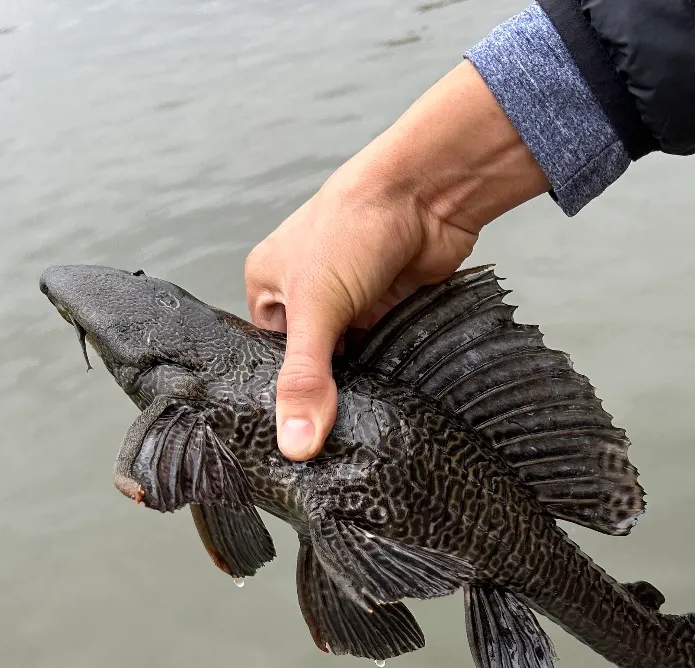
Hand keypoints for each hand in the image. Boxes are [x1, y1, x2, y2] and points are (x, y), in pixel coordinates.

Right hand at [245, 60, 549, 460]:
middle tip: (330, 447)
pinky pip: (383, 355)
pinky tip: (391, 406)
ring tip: (359, 435)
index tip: (293, 442)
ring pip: (349, 363)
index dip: (280, 395)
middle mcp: (306, 294)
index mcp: (269, 285)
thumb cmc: (355, 228)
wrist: (428, 192)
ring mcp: (351, 302)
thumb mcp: (318, 306)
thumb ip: (306, 377)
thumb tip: (295, 446)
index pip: (265, 357)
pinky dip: (387, 375)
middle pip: (310, 363)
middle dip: (322, 394)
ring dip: (359, 387)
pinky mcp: (389, 309)